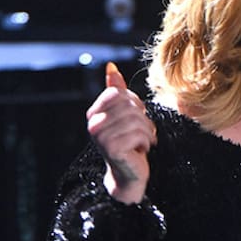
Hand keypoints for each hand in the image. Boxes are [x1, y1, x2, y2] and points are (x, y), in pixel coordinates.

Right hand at [86, 62, 156, 203]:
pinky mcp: (112, 148)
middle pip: (129, 106)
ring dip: (147, 132)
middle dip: (143, 119)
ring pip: (135, 120)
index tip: (137, 117)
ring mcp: (101, 137)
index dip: (134, 103)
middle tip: (143, 133)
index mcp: (94, 113)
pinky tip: (141, 150)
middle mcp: (93, 124)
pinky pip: (138, 134)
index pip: (118, 93)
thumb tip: (111, 67)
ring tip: (143, 141)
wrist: (129, 173)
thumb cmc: (128, 142)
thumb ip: (117, 92)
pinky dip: (146, 141)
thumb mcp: (123, 114)